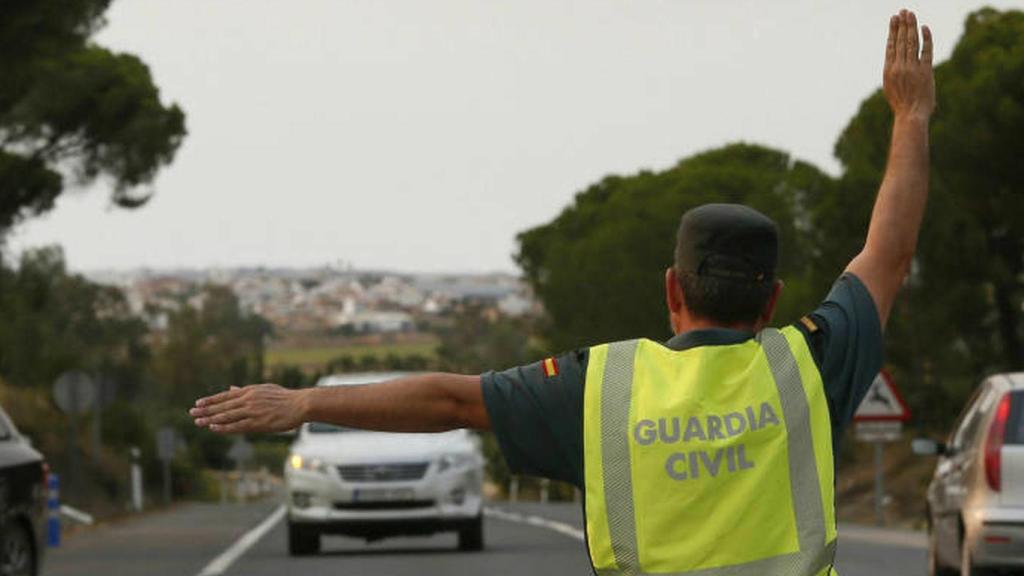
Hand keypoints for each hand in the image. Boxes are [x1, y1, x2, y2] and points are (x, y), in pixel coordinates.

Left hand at [190, 384, 307, 433]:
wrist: (300, 404)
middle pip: (223, 405)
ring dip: (211, 419)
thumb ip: (246, 390)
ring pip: (227, 415)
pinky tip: (213, 428)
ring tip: (198, 422)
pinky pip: (237, 426)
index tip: (198, 403)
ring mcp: (252, 411)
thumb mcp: (264, 389)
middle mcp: (249, 400)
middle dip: (206, 410)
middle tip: (192, 413)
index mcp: (250, 391)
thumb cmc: (285, 397)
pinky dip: (224, 427)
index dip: (211, 400)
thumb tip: (231, 387)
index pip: (225, 396)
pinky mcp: (258, 423)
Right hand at [883, 10, 934, 120]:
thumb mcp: (890, 87)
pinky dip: (926, 38)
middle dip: (902, 25)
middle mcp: (899, 67)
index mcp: (889, 71)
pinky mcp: (925, 71)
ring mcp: (912, 68)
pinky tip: (924, 28)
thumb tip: (896, 61)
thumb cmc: (901, 104)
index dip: (893, 31)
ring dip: (911, 27)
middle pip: (901, 41)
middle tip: (903, 11)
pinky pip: (926, 51)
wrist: (910, 115)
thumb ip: (893, 72)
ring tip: (911, 15)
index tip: (893, 19)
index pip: (891, 46)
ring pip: (912, 43)